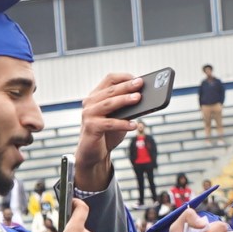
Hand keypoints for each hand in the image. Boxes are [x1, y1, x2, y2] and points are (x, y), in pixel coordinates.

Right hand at [75, 73, 146, 191]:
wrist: (93, 153)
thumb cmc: (107, 133)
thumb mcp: (119, 117)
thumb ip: (127, 108)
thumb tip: (144, 100)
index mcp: (96, 95)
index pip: (110, 79)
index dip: (124, 77)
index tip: (138, 79)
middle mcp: (90, 102)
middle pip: (111, 90)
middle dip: (127, 86)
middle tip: (140, 84)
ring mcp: (89, 114)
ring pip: (109, 103)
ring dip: (124, 100)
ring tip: (138, 98)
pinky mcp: (90, 127)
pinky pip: (109, 123)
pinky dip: (123, 123)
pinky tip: (134, 125)